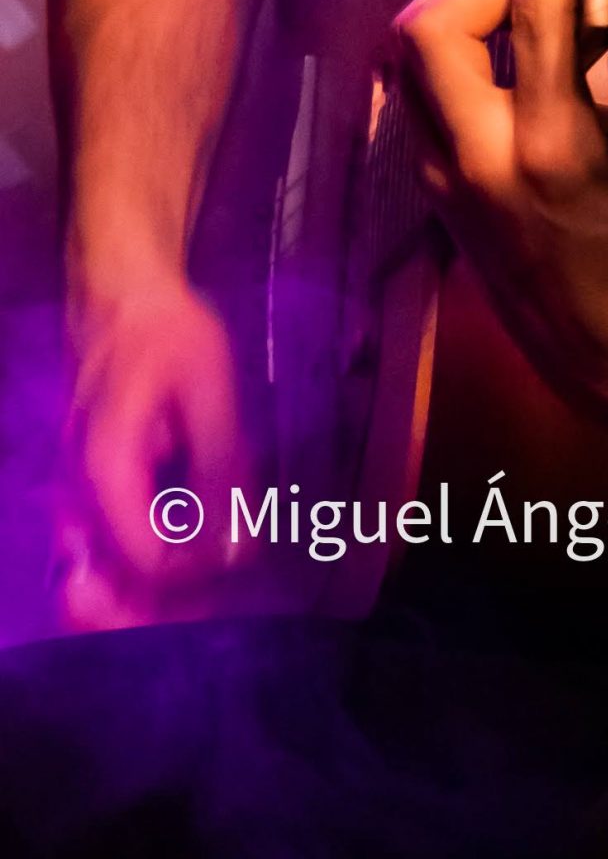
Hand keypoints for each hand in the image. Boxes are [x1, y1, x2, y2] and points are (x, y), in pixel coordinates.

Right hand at [56, 272, 252, 630]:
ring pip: (110, 568)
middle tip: (223, 582)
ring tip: (214, 563)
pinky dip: (151, 552)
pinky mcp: (94, 488)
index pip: (145, 560)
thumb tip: (237, 544)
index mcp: (108, 471)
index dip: (196, 571)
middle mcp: (82, 494)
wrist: (124, 298)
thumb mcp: (208, 388)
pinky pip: (113, 541)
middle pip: (113, 581)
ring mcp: (80, 494)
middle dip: (167, 597)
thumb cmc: (169, 334)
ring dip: (160, 581)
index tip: (239, 549)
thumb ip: (220, 467)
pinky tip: (197, 535)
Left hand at [394, 0, 607, 431]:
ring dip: (456, 7)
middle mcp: (478, 159)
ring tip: (521, 0)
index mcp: (551, 147)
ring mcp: (443, 179)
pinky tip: (508, 52)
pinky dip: (453, 52)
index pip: (534, 12)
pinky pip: (417, 94)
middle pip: (429, 26)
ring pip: (406, 58)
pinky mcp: (433, 191)